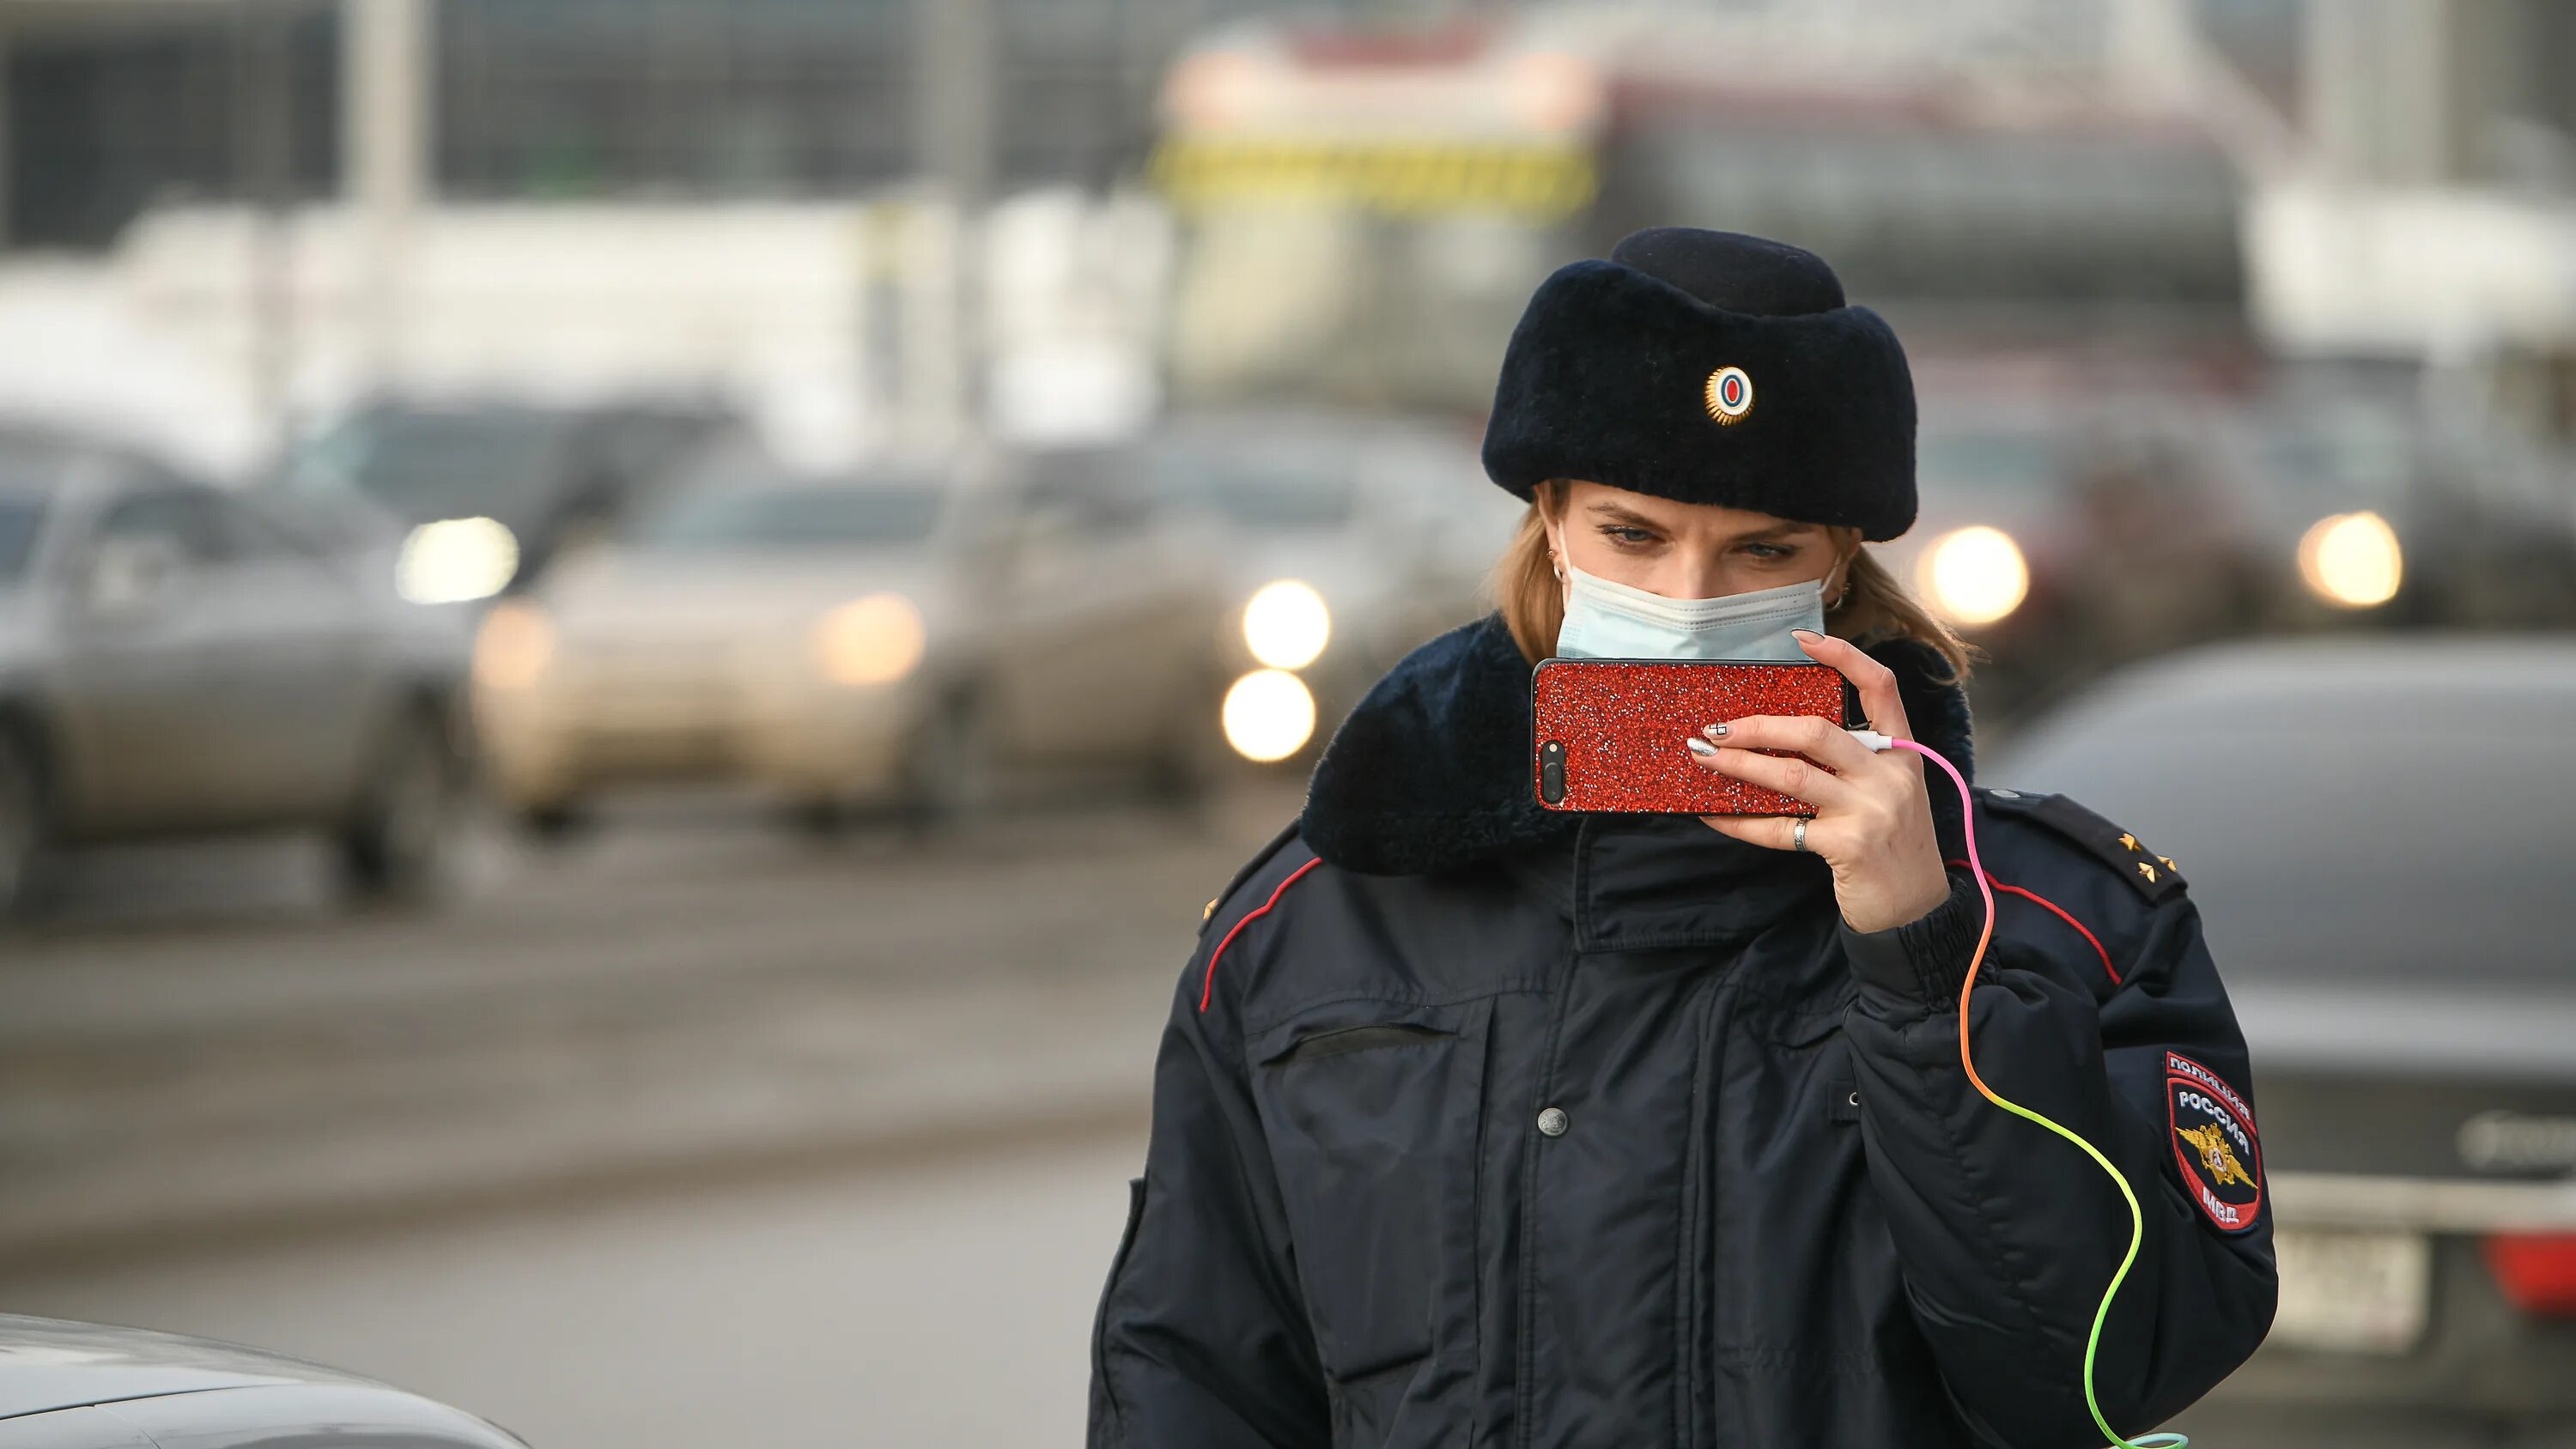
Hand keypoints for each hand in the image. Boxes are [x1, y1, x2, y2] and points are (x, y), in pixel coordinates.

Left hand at [1684, 629, 1950, 933]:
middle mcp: (1890, 775)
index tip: (1805, 638)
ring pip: (1792, 774)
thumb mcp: (1889, 793)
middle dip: (1757, 726)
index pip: (1881, 686)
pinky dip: (1740, 822)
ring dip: (1738, 765)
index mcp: (1903, 752)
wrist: (1917, 911)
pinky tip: (1713, 816)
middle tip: (1714, 728)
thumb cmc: (1892, 846)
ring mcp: (1871, 810)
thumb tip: (1780, 738)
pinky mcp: (1848, 846)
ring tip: (1703, 757)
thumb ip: (1854, 763)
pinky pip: (1781, 828)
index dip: (1845, 657)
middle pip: (1816, 731)